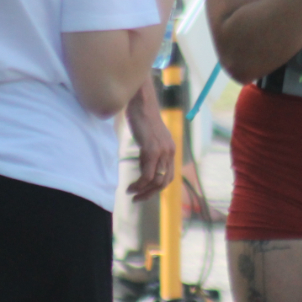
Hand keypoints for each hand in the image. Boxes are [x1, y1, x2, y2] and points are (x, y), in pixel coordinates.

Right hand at [124, 79, 174, 201]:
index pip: (169, 176)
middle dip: (150, 194)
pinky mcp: (152, 149)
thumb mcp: (149, 138)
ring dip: (143, 191)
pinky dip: (139, 184)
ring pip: (157, 181)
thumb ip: (150, 152)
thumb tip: (144, 167)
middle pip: (164, 182)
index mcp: (170, 150)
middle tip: (137, 198)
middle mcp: (170, 152)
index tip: (144, 193)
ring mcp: (162, 151)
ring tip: (131, 193)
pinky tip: (130, 186)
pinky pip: (147, 174)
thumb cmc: (142, 117)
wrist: (141, 102)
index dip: (157, 188)